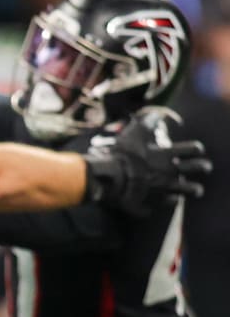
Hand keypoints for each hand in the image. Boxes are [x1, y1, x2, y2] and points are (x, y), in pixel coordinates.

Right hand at [83, 111, 211, 215]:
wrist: (112, 180)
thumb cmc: (124, 154)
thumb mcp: (134, 132)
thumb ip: (148, 121)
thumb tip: (157, 114)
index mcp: (167, 154)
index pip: (193, 149)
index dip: (196, 148)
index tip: (195, 149)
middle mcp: (171, 171)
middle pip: (198, 168)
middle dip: (204, 166)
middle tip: (204, 166)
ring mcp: (166, 187)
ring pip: (191, 190)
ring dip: (194, 188)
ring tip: (194, 188)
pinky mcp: (157, 201)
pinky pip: (171, 202)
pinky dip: (172, 200)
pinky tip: (170, 198)